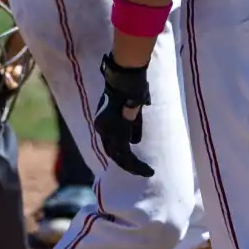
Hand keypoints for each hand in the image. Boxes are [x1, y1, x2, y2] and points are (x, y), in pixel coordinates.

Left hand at [94, 53, 152, 176]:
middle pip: (112, 152)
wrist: (127, 76)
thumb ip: (133, 125)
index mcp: (103, 121)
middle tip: (141, 170)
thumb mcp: (132, 108)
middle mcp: (102, 128)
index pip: (110, 142)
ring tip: (147, 172)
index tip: (132, 159)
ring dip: (134, 167)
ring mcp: (108, 131)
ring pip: (119, 156)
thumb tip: (135, 141)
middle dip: (128, 164)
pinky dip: (136, 164)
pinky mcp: (117, 133)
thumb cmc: (131, 86)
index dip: (121, 152)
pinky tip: (147, 169)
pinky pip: (126, 154)